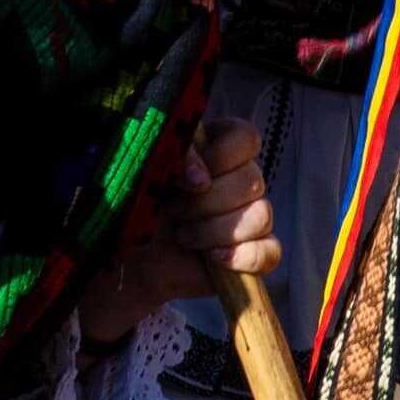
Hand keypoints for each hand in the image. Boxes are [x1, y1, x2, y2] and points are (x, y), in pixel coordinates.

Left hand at [82, 118, 280, 335]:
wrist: (129, 261)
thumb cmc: (135, 210)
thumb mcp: (145, 174)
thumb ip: (174, 158)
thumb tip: (202, 179)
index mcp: (216, 149)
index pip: (246, 138)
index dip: (220, 157)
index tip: (185, 180)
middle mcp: (238, 179)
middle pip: (252, 180)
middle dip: (205, 203)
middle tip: (173, 211)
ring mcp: (249, 218)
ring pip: (261, 216)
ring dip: (215, 230)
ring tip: (185, 236)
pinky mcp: (253, 253)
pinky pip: (270, 252)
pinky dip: (241, 256)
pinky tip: (212, 257)